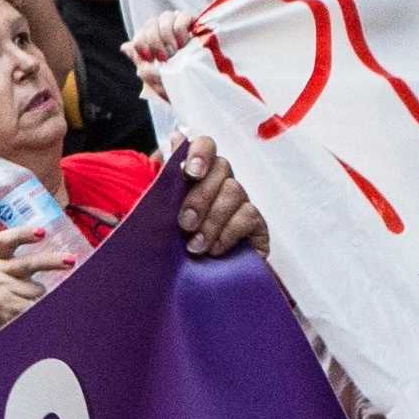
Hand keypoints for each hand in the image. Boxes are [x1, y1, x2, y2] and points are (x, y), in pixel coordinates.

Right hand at [0, 224, 78, 340]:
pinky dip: (39, 309)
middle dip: (52, 261)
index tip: (43, 232)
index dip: (23, 233)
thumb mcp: (12, 275)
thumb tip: (68, 257)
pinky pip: (32, 306)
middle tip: (72, 260)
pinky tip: (32, 314)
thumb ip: (28, 263)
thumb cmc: (10, 297)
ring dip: (43, 297)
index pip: (6, 240)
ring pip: (36, 289)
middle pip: (28, 263)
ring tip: (34, 303)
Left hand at [125, 8, 196, 100]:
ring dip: (166, 34)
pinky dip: (180, 28)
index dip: (141, 43)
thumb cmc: (175, 87)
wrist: (199, 92)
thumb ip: (139, 61)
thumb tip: (124, 46)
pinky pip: (183, 15)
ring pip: (165, 16)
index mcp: (153, 44)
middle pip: (151, 23)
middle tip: (165, 57)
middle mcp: (165, 33)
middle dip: (155, 41)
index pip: (141, 33)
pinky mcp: (196, 25)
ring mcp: (180, 27)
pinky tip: (183, 42)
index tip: (149, 59)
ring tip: (175, 51)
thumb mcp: (153, 77)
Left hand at [171, 135, 264, 258]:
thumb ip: (167, 180)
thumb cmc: (176, 242)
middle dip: (199, 197)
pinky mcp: (256, 223)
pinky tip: (215, 249)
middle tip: (184, 224)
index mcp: (198, 174)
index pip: (206, 145)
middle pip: (221, 168)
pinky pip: (248, 216)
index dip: (200, 152)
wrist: (196, 281)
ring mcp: (241, 201)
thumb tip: (175, 136)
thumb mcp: (162, 213)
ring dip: (212, 220)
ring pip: (234, 191)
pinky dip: (228, 233)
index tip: (189, 172)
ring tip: (195, 246)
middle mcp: (222, 182)